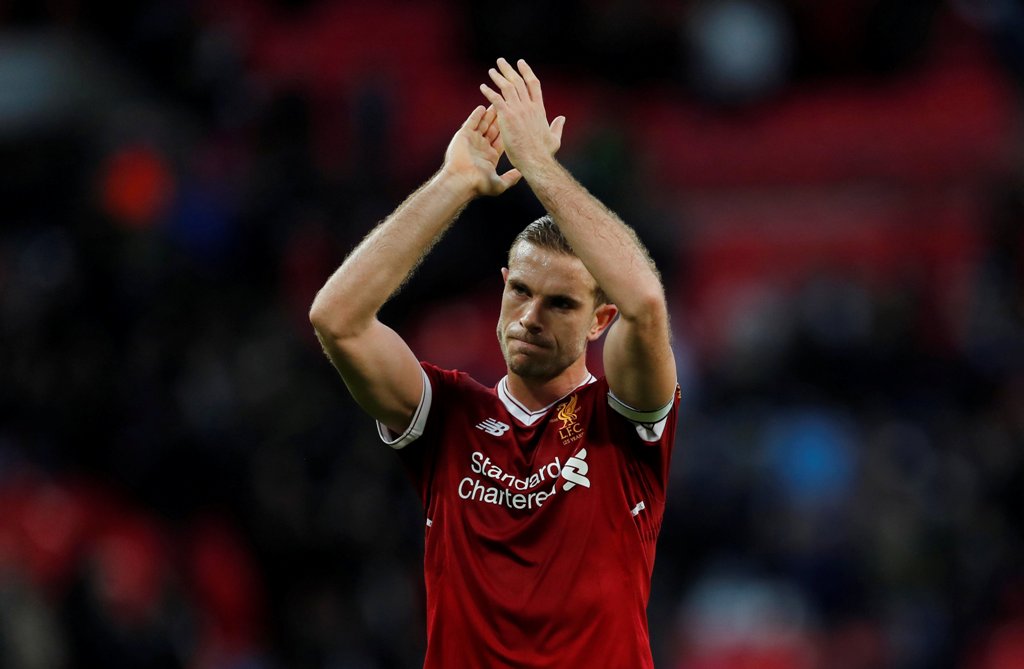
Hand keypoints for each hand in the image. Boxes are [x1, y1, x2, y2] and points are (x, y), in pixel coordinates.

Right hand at [442, 104, 521, 196]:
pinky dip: (477, 115)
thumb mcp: (499, 184)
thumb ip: (510, 178)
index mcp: (490, 157)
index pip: (501, 140)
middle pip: (493, 129)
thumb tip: (521, 174)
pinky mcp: (463, 136)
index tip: (515, 122)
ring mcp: (472, 141)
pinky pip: (471, 122)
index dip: (508, 130)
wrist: (461, 181)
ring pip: (483, 124)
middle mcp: (481, 148)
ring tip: (497, 103)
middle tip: (508, 108)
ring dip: (490, 115)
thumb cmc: (479, 184)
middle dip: (500, 119)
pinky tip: (482, 107)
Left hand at [479, 58, 565, 173]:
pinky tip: (482, 87)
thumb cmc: (544, 153)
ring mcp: (518, 110)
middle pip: (518, 81)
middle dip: (509, 69)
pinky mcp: (507, 117)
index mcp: (539, 109)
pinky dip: (489, 91)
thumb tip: (562, 118)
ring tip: (492, 70)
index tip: (521, 63)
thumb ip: (557, 126)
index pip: (533, 84)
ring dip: (498, 77)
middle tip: (501, 61)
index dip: (526, 72)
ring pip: (507, 87)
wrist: (535, 160)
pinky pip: (496, 99)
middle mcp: (529, 106)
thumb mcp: (555, 138)